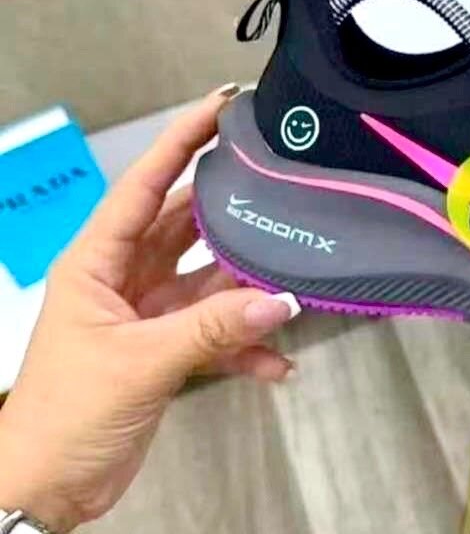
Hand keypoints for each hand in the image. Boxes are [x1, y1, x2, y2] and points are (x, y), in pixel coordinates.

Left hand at [0, 86, 300, 531]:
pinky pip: (218, 331)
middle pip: (187, 223)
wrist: (47, 490)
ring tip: (295, 277)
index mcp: (97, 261)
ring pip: (210, 276)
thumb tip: (281, 299)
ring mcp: (148, 311)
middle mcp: (124, 275)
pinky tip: (278, 363)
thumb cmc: (65, 414)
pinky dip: (247, 345)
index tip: (221, 106)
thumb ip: (213, 328)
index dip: (180, 141)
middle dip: (233, 209)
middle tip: (281, 181)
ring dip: (249, 284)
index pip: (144, 184)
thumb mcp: (139, 363)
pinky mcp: (167, 347)